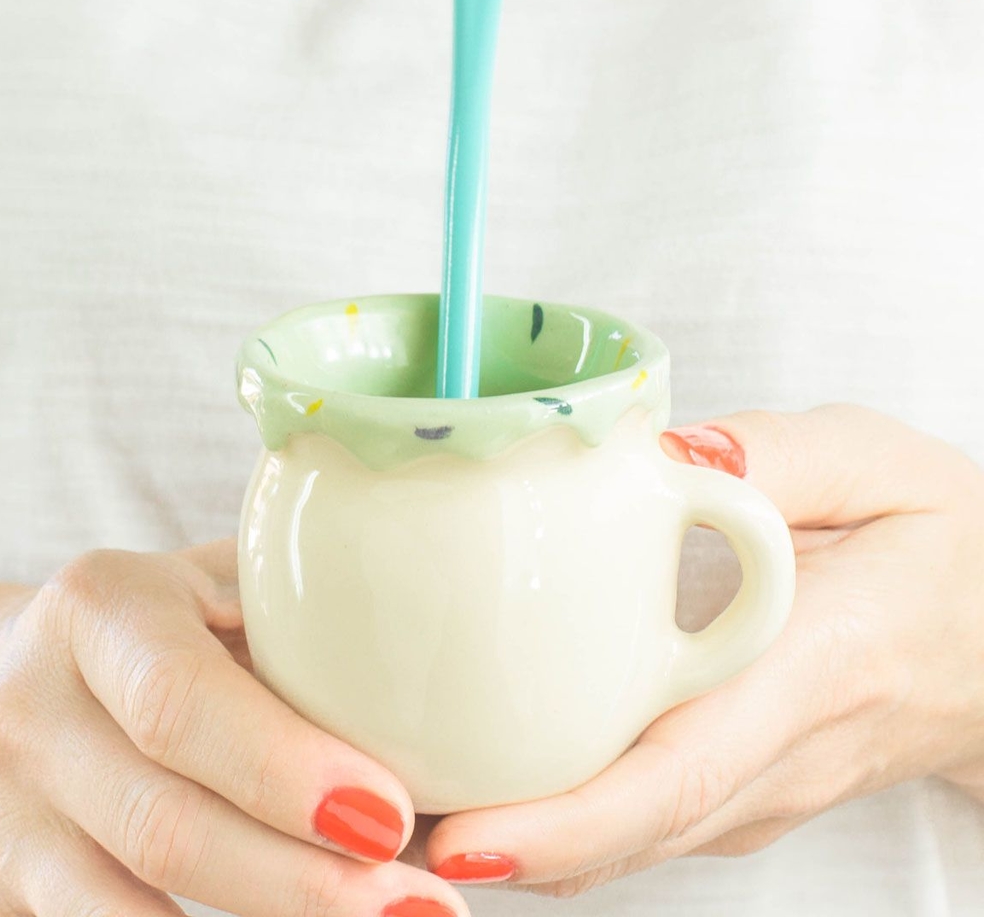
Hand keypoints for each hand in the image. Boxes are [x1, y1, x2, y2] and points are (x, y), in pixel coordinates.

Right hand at [0, 541, 468, 916]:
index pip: (184, 703)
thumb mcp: (216, 590)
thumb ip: (301, 620)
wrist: (7, 674)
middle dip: (302, 885)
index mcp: (98, 611)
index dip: (286, 771)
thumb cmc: (159, 628)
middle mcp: (31, 711)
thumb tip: (450, 700)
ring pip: (130, 913)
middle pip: (167, 828)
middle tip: (421, 903)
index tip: (391, 816)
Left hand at [421, 405, 983, 895]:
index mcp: (817, 666)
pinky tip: (481, 778)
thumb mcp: (881, 464)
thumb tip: (662, 460)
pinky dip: (555, 819)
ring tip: (399, 806)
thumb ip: (780, 457)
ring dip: (516, 838)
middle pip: (631, 830)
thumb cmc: (947, 545)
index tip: (463, 836)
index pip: (686, 768)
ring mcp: (759, 794)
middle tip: (376, 824)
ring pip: (626, 841)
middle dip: (504, 845)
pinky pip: (638, 820)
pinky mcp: (739, 792)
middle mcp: (776, 757)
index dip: (572, 818)